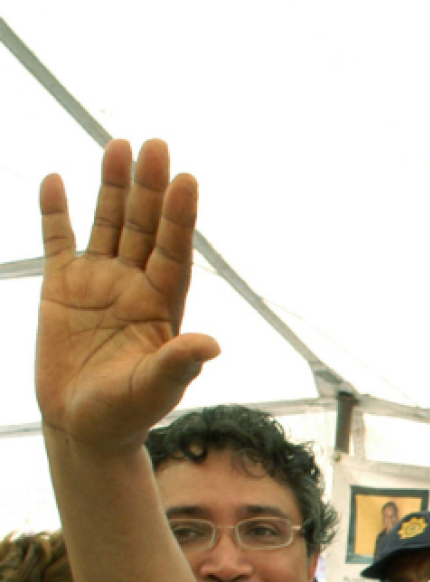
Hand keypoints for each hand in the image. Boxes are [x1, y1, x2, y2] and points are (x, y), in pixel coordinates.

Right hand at [37, 139, 219, 450]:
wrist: (85, 428)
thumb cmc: (128, 414)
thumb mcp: (155, 390)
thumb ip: (179, 364)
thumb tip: (212, 345)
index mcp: (162, 307)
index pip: (174, 253)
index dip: (181, 218)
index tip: (187, 180)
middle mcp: (134, 287)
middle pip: (144, 227)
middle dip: (150, 188)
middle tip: (156, 144)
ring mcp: (99, 283)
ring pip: (107, 224)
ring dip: (112, 187)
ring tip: (119, 144)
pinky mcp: (62, 288)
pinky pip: (59, 241)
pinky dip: (56, 212)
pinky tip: (57, 181)